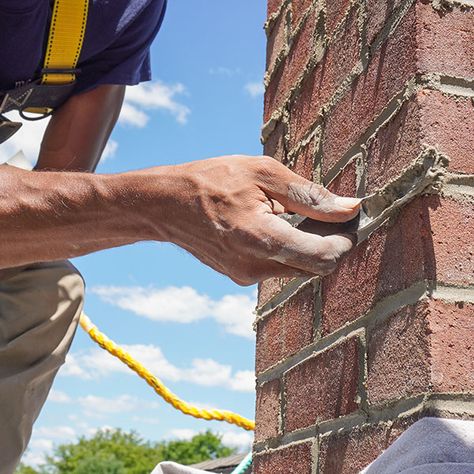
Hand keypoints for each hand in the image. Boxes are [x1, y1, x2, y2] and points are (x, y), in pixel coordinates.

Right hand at [160, 155, 359, 285]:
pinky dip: (288, 250)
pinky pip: (278, 268)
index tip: (349, 218)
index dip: (345, 239)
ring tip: (299, 214)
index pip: (324, 257)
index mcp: (263, 239)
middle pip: (315, 267)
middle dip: (331, 242)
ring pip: (297, 269)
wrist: (166, 205)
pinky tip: (279, 225)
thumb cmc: (211, 180)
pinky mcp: (240, 277)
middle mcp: (255, 267)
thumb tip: (350, 208)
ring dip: (309, 246)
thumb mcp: (263, 173)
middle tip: (331, 213)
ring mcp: (246, 276)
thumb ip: (310, 195)